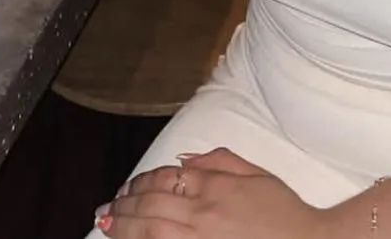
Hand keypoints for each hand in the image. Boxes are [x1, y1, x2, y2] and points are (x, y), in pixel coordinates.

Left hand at [101, 148, 332, 238]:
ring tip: (106, 224)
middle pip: (152, 204)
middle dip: (124, 205)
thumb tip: (185, 159)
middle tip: (106, 209)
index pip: (167, 178)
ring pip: (151, 231)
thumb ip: (220, 161)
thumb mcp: (257, 174)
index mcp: (217, 186)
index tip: (127, 189)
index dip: (142, 182)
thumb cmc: (284, 213)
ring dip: (124, 226)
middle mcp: (204, 213)